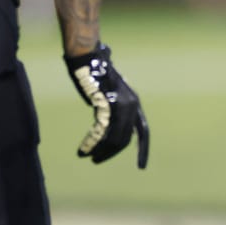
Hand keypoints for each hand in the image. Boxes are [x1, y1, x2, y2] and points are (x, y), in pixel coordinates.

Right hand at [64, 43, 149, 167]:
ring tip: (90, 157)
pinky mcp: (106, 106)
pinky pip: (100, 132)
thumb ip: (113, 108)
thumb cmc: (96, 72)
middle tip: (97, 160)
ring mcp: (120, 106)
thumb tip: (107, 126)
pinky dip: (91, 143)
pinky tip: (83, 150)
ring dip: (101, 151)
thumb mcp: (110, 92)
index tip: (142, 167)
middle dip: (111, 153)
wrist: (88, 57)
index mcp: (135, 104)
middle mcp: (131, 106)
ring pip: (113, 138)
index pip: (143, 132)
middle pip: (124, 139)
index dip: (143, 150)